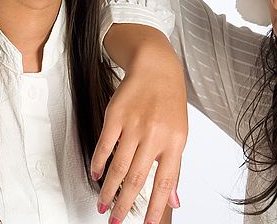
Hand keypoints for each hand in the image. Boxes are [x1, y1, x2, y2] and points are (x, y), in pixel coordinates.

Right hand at [93, 26, 186, 223]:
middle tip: (117, 221)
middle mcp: (155, 135)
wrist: (156, 68)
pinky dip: (99, 164)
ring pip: (118, 167)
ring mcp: (134, 125)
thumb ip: (174, 167)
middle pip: (136, 179)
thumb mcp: (179, 134)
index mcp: (174, 142)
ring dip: (109, 191)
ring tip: (104, 206)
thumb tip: (174, 200)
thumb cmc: (169, 101)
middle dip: (125, 205)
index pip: (165, 182)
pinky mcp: (116, 116)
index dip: (156, 207)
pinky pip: (105, 146)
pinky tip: (97, 176)